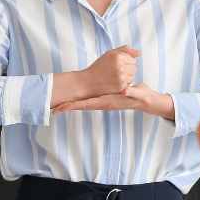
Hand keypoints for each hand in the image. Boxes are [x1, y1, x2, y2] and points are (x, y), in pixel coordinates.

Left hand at [52, 83, 174, 119]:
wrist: (147, 101)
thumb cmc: (142, 97)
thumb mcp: (138, 93)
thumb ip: (132, 92)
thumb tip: (125, 91)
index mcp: (108, 101)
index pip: (87, 104)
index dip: (74, 106)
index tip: (61, 108)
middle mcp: (103, 103)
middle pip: (82, 106)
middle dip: (68, 107)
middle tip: (52, 108)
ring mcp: (104, 102)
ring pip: (85, 104)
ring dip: (72, 105)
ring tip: (58, 105)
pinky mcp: (105, 99)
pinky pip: (90, 102)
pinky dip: (80, 102)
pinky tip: (75, 100)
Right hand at [81, 45, 139, 96]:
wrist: (88, 82)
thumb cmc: (99, 67)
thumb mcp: (109, 54)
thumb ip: (125, 50)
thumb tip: (140, 53)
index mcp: (117, 56)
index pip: (133, 59)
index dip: (126, 62)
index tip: (116, 65)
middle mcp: (120, 66)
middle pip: (134, 68)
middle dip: (128, 69)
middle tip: (116, 72)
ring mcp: (121, 77)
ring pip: (133, 76)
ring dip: (127, 76)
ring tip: (115, 77)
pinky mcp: (121, 87)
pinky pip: (130, 83)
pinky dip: (124, 83)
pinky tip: (115, 82)